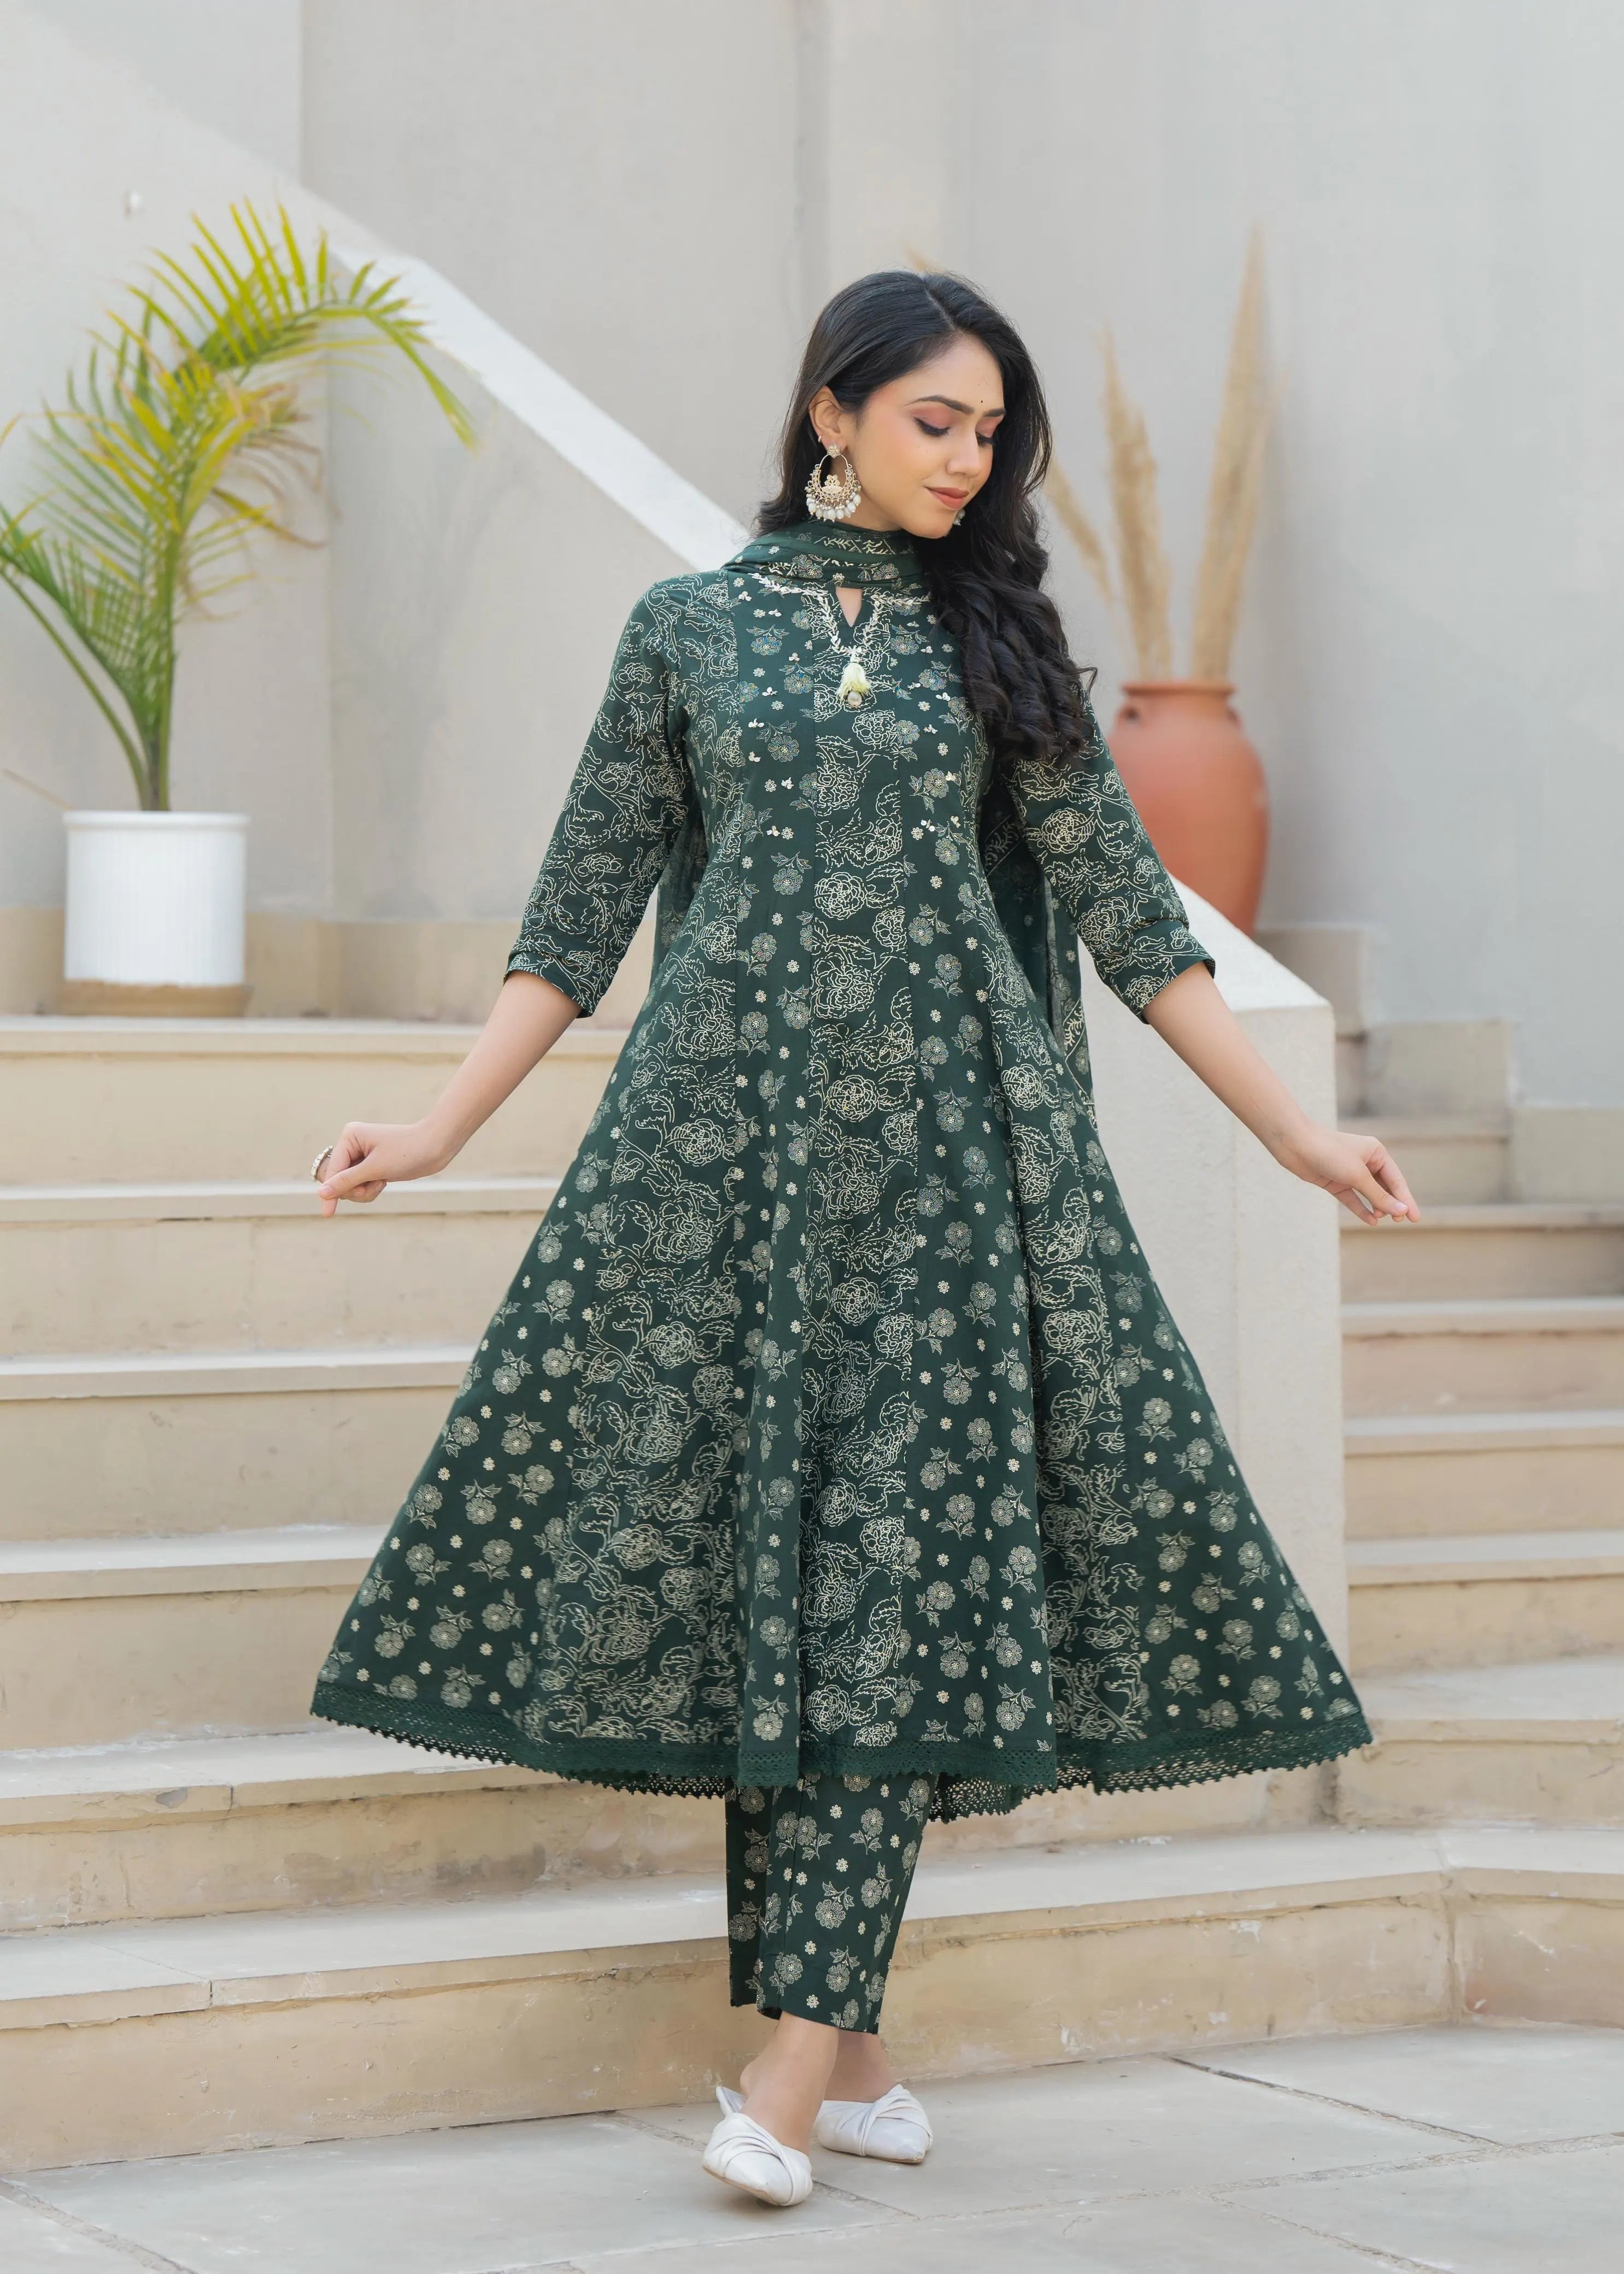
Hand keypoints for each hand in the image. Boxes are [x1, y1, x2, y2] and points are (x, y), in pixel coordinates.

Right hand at [315, 1121, 447, 1215]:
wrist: (436, 1147)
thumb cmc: (407, 1152)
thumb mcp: (375, 1168)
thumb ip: (347, 1181)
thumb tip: (322, 1193)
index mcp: (349, 1136)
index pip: (332, 1170)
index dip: (330, 1192)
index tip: (328, 1214)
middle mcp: (352, 1145)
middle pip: (339, 1180)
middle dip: (355, 1189)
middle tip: (373, 1186)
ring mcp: (361, 1156)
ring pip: (350, 1186)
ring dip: (365, 1191)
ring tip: (381, 1182)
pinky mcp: (371, 1166)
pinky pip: (361, 1186)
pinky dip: (371, 1189)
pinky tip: (384, 1182)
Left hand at [1272, 1121, 1420, 1224]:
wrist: (1295, 1145)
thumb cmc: (1329, 1153)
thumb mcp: (1357, 1175)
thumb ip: (1379, 1195)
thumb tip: (1401, 1210)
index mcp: (1376, 1152)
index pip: (1396, 1180)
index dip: (1406, 1200)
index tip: (1415, 1218)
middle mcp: (1365, 1161)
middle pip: (1384, 1187)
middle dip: (1392, 1204)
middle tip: (1399, 1221)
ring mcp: (1349, 1172)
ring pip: (1369, 1194)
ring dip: (1377, 1206)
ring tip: (1382, 1218)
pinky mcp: (1335, 1181)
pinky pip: (1352, 1198)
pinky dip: (1361, 1208)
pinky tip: (1370, 1220)